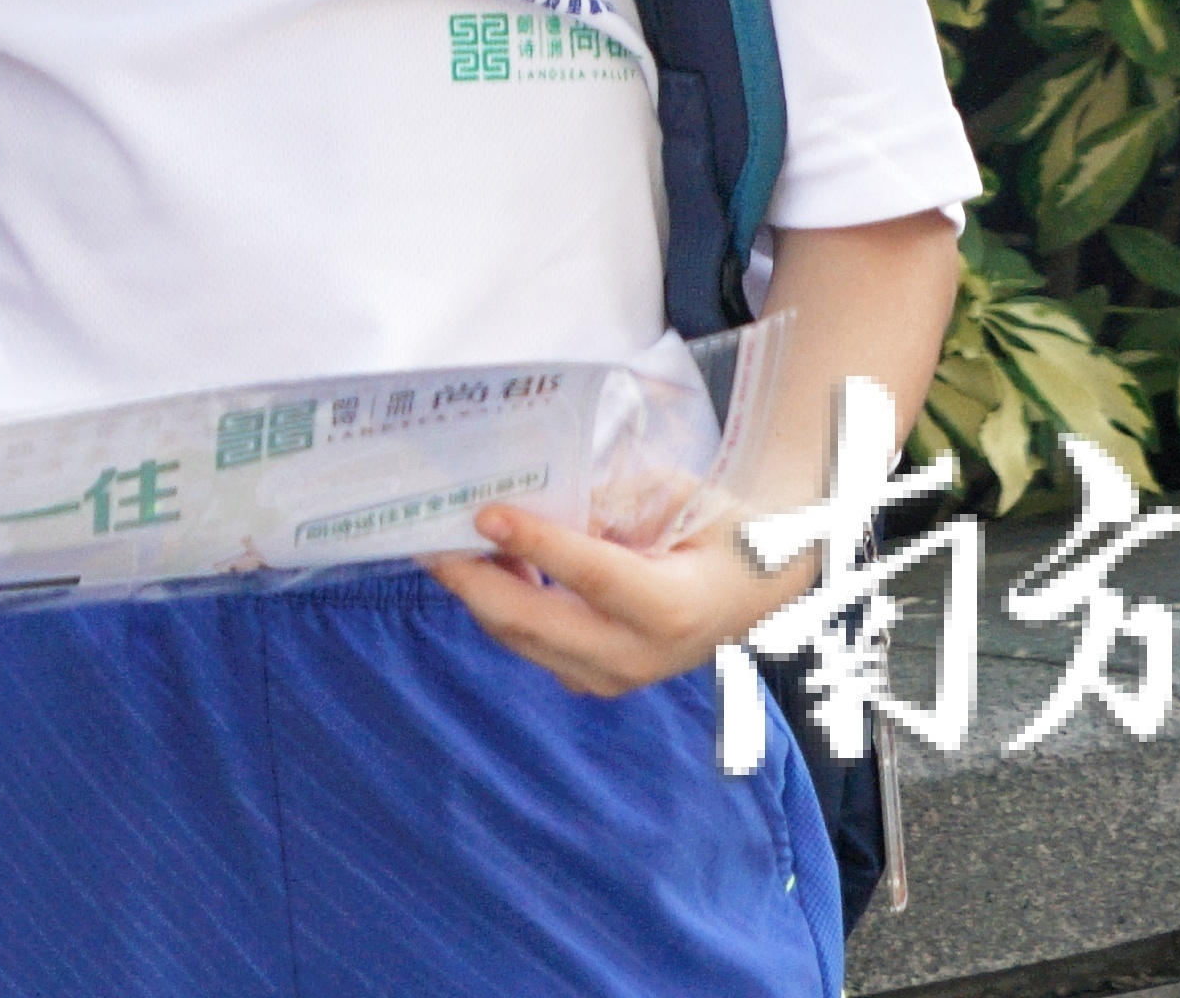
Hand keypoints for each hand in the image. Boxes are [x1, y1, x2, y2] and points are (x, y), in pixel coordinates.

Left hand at [429, 499, 797, 697]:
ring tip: (446, 539)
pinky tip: (489, 561)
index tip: (484, 513)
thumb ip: (609, 504)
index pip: (590, 574)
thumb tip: (535, 501)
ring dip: (478, 589)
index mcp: (671, 607)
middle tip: (425, 536)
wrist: (754, 588)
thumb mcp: (675, 498)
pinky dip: (500, 605)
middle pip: (534, 621)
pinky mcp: (593, 681)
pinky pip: (530, 644)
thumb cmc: (718, 531)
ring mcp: (613, 678)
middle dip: (471, 579)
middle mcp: (639, 656)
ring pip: (521, 636)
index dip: (534, 542)